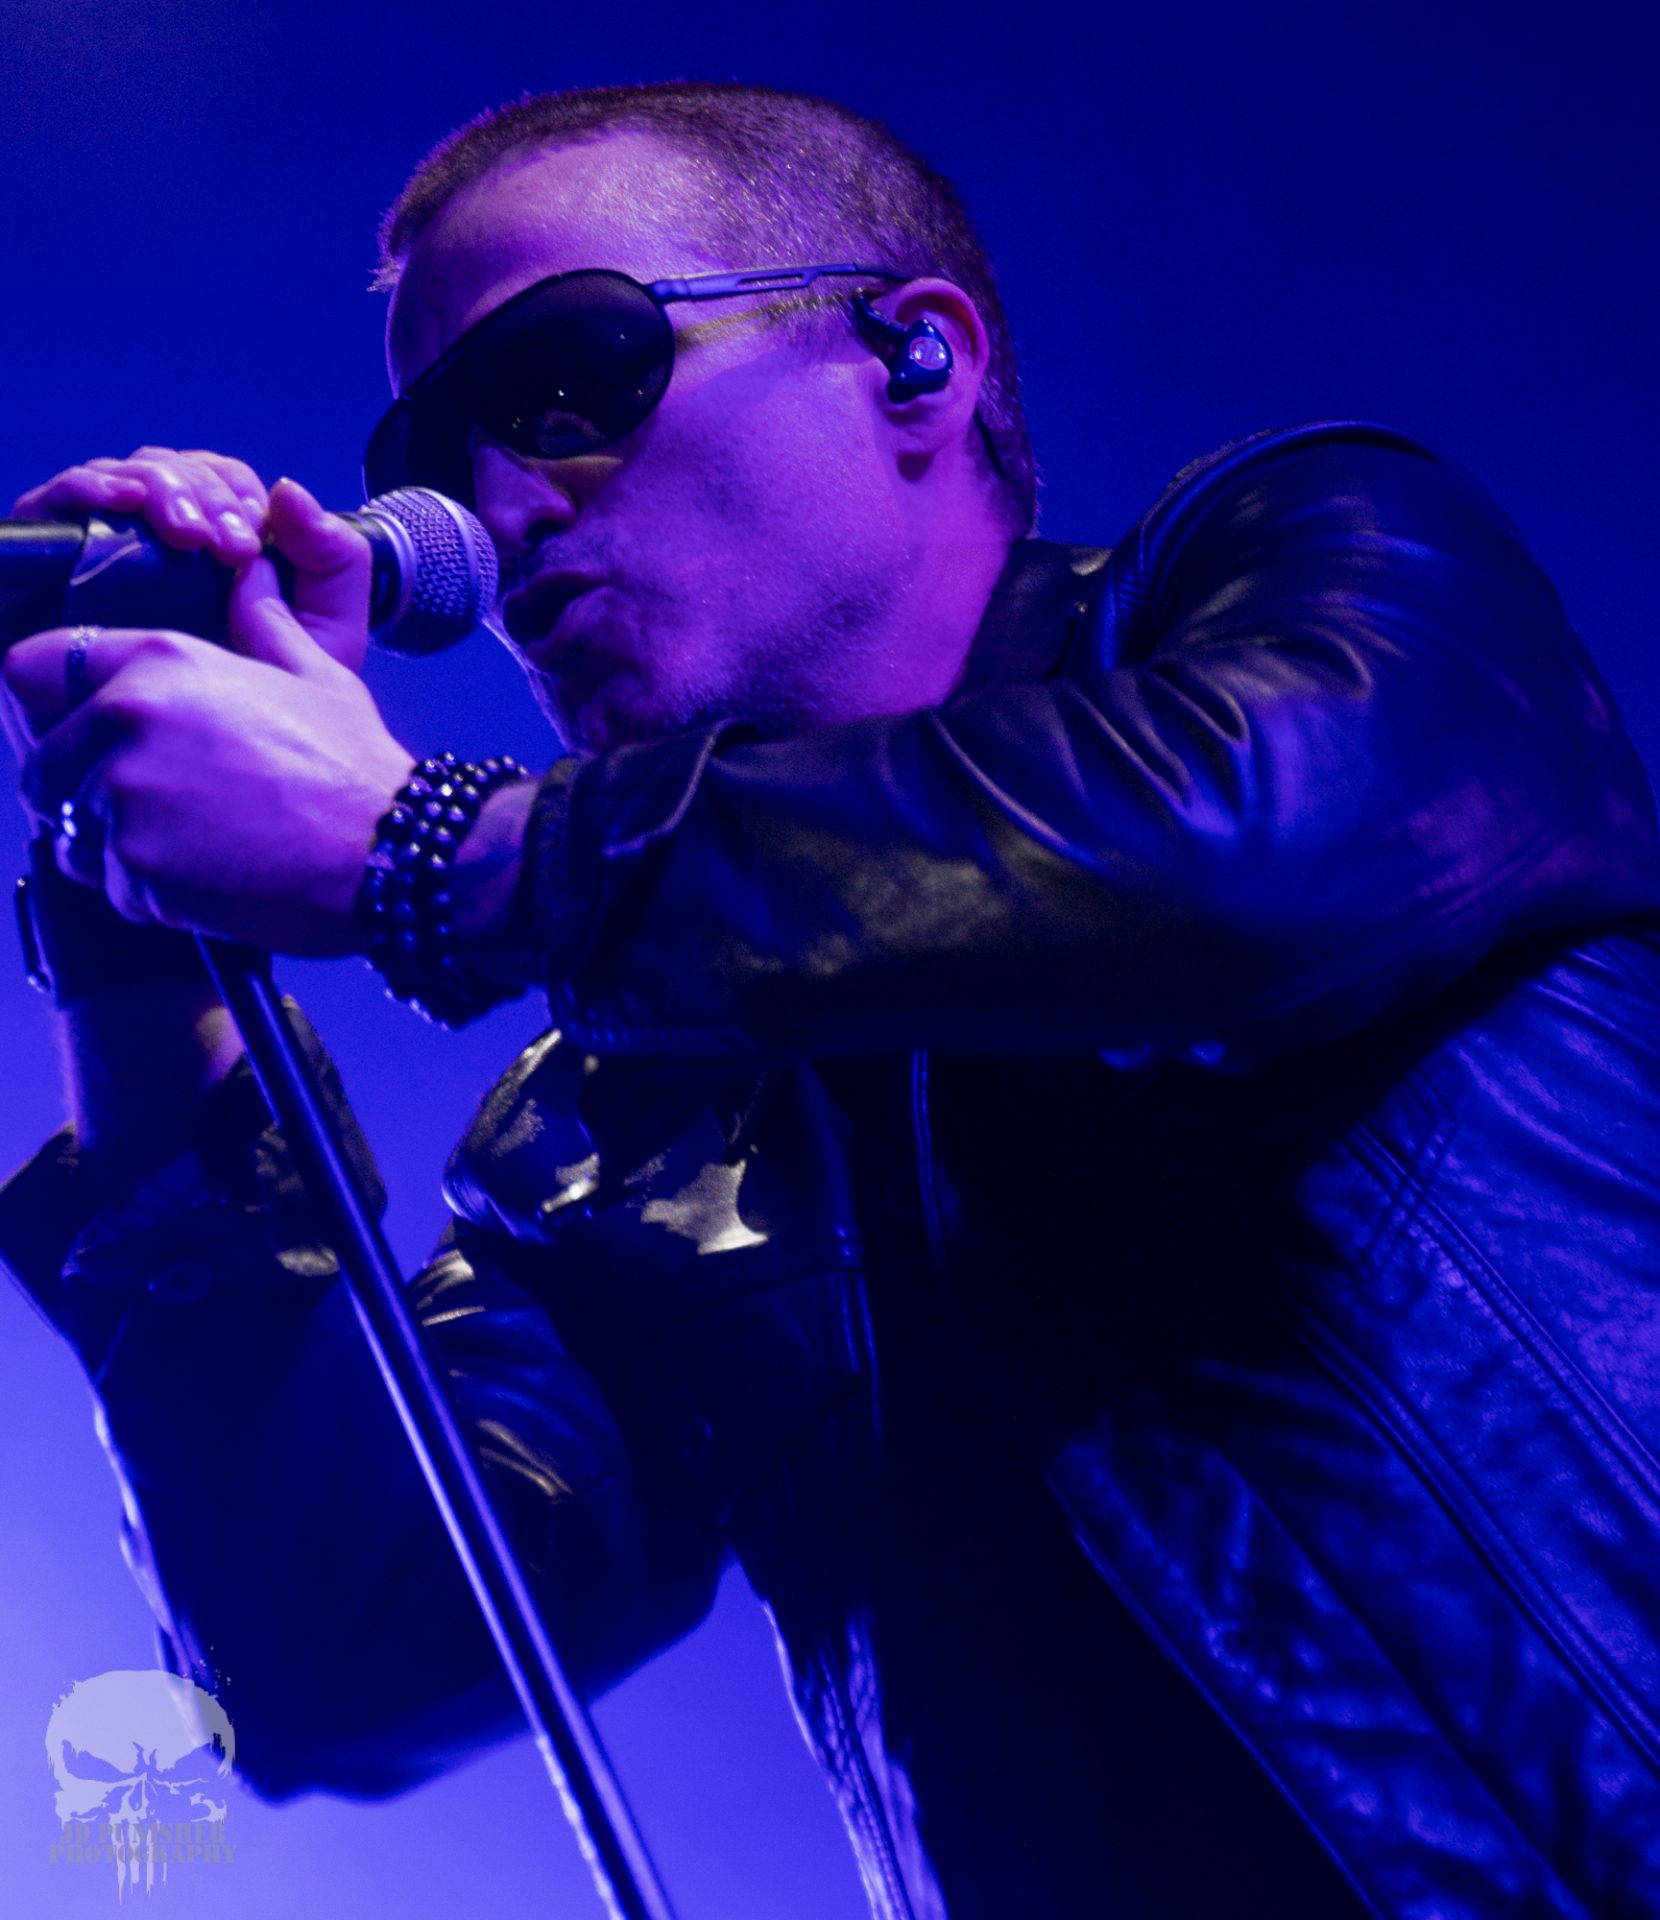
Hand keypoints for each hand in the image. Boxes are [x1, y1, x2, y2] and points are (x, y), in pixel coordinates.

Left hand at [3, 456, 415, 953]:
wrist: (384, 849)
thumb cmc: (354, 765)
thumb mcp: (314, 675)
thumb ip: (263, 625)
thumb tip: (255, 577)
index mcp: (158, 662)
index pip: (30, 670)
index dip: (44, 712)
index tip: (71, 739)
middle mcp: (125, 718)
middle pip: (43, 766)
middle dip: (81, 795)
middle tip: (147, 815)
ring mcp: (124, 794)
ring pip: (74, 833)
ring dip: (116, 849)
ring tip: (193, 850)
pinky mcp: (136, 863)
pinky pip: (114, 886)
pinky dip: (152, 894)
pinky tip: (213, 882)